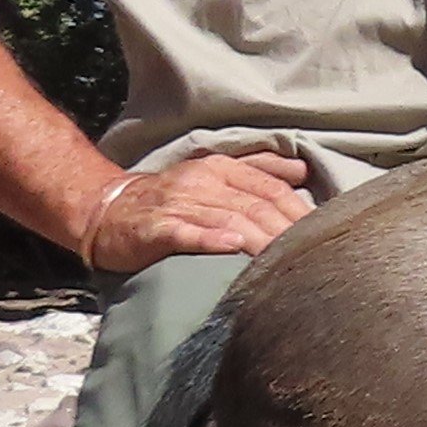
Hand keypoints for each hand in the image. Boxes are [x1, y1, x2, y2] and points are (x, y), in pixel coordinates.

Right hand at [74, 148, 313, 270]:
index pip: (270, 187)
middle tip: (311, 254)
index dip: (298, 208)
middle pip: (255, 205)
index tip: (322, 231)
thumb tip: (302, 169)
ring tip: (283, 257)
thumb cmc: (168, 198)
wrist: (105, 209)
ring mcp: (178, 204)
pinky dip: (210, 239)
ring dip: (259, 238)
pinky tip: (232, 248)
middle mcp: (202, 183)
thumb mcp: (213, 174)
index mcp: (220, 169)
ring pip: (227, 219)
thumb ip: (258, 169)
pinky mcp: (155, 228)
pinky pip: (186, 233)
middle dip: (286, 228)